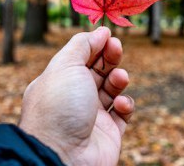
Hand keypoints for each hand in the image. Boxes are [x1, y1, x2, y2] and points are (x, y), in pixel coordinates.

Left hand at [19, 27, 134, 164]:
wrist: (63, 154)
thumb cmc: (59, 107)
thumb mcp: (65, 65)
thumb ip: (82, 45)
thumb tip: (100, 31)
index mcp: (57, 82)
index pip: (78, 58)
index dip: (94, 45)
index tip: (108, 34)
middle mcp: (73, 99)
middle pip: (97, 71)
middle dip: (109, 57)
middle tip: (117, 47)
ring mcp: (91, 117)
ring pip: (112, 90)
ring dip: (118, 79)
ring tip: (120, 77)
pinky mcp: (109, 134)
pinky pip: (123, 114)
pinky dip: (126, 104)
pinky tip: (120, 104)